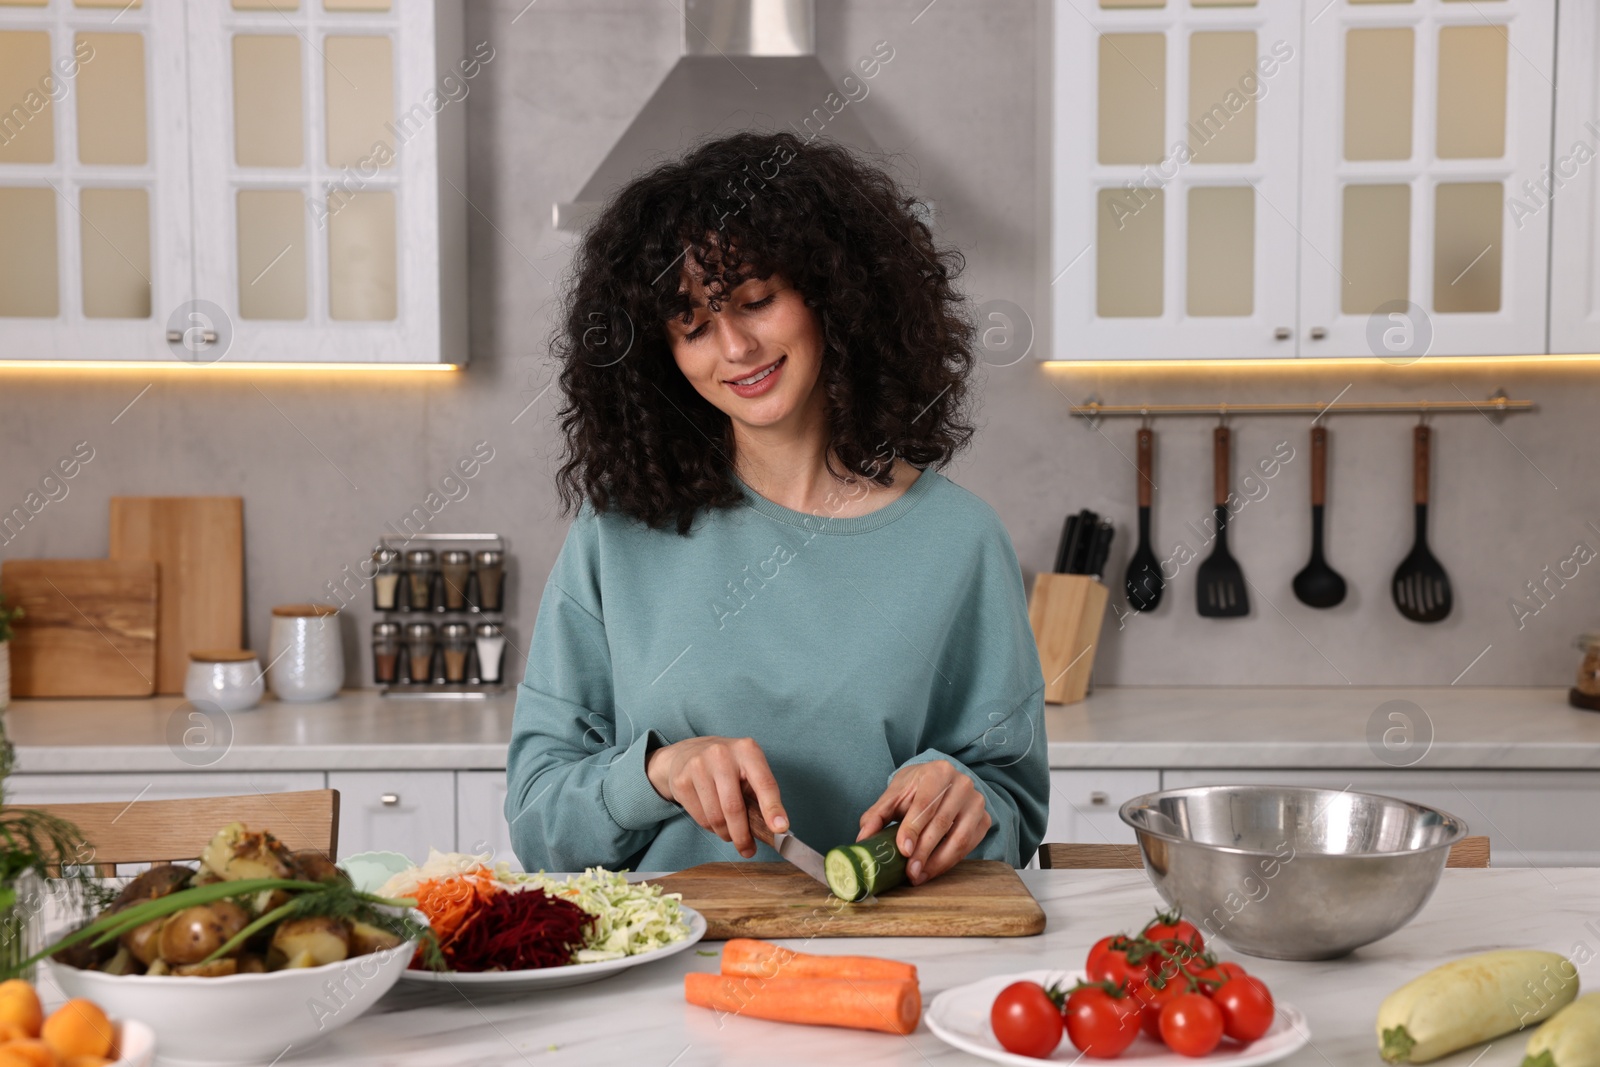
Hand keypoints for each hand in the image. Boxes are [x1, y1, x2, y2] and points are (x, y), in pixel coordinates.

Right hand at [646, 736, 788, 857]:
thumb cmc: (726, 766)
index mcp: (747, 750)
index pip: (764, 783)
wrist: (686, 753)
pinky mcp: (681, 781)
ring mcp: (698, 766)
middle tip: (748, 850)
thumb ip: (761, 794)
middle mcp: (722, 755)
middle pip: (734, 807)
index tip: (780, 830)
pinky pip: (700, 818)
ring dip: (726, 834)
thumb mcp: (748, 769)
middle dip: (743, 836)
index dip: (773, 809)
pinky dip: (711, 828)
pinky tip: (714, 821)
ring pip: (716, 817)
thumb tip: (776, 828)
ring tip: (730, 833)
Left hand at [857, 760, 990, 885]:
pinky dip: (950, 862)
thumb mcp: (895, 795)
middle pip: (942, 823)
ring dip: (937, 862)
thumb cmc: (916, 788)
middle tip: (909, 872)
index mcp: (938, 772)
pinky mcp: (984, 820)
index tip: (903, 850)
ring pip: (959, 839)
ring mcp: (977, 802)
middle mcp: (962, 784)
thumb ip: (877, 814)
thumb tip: (862, 839)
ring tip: (918, 876)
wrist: (940, 781)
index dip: (913, 829)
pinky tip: (932, 870)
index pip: (925, 804)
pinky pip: (968, 846)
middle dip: (923, 851)